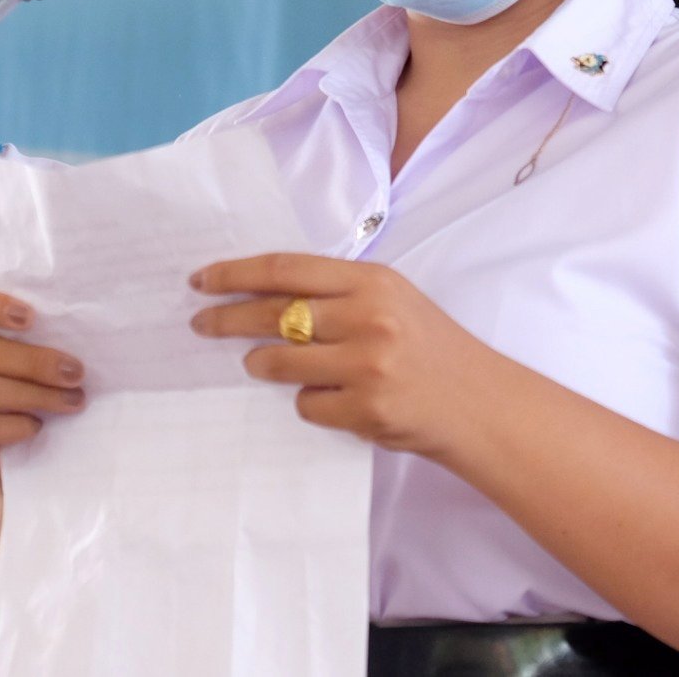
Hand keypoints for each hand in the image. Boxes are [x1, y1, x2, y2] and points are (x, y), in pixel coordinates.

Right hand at [0, 280, 85, 483]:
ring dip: (30, 395)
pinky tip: (35, 425)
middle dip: (30, 362)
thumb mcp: (7, 344)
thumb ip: (21, 330)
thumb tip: (69, 327)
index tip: (31, 317)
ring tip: (69, 400)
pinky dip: (10, 427)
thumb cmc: (2, 376)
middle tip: (74, 372)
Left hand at [188, 254, 502, 457]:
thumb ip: (338, 292)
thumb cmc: (430, 347)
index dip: (236, 273)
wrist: (477, 403)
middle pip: (272, 314)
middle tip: (200, 323)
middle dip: (226, 319)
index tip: (203, 279)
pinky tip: (333, 400)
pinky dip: (310, 403)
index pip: (286, 269)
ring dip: (262, 365)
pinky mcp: (365, 409)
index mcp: (372, 281)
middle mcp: (368, 317)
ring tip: (262, 364)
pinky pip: (306, 405)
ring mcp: (366, 365)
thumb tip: (263, 295)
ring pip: (279, 363)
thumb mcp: (392, 299)